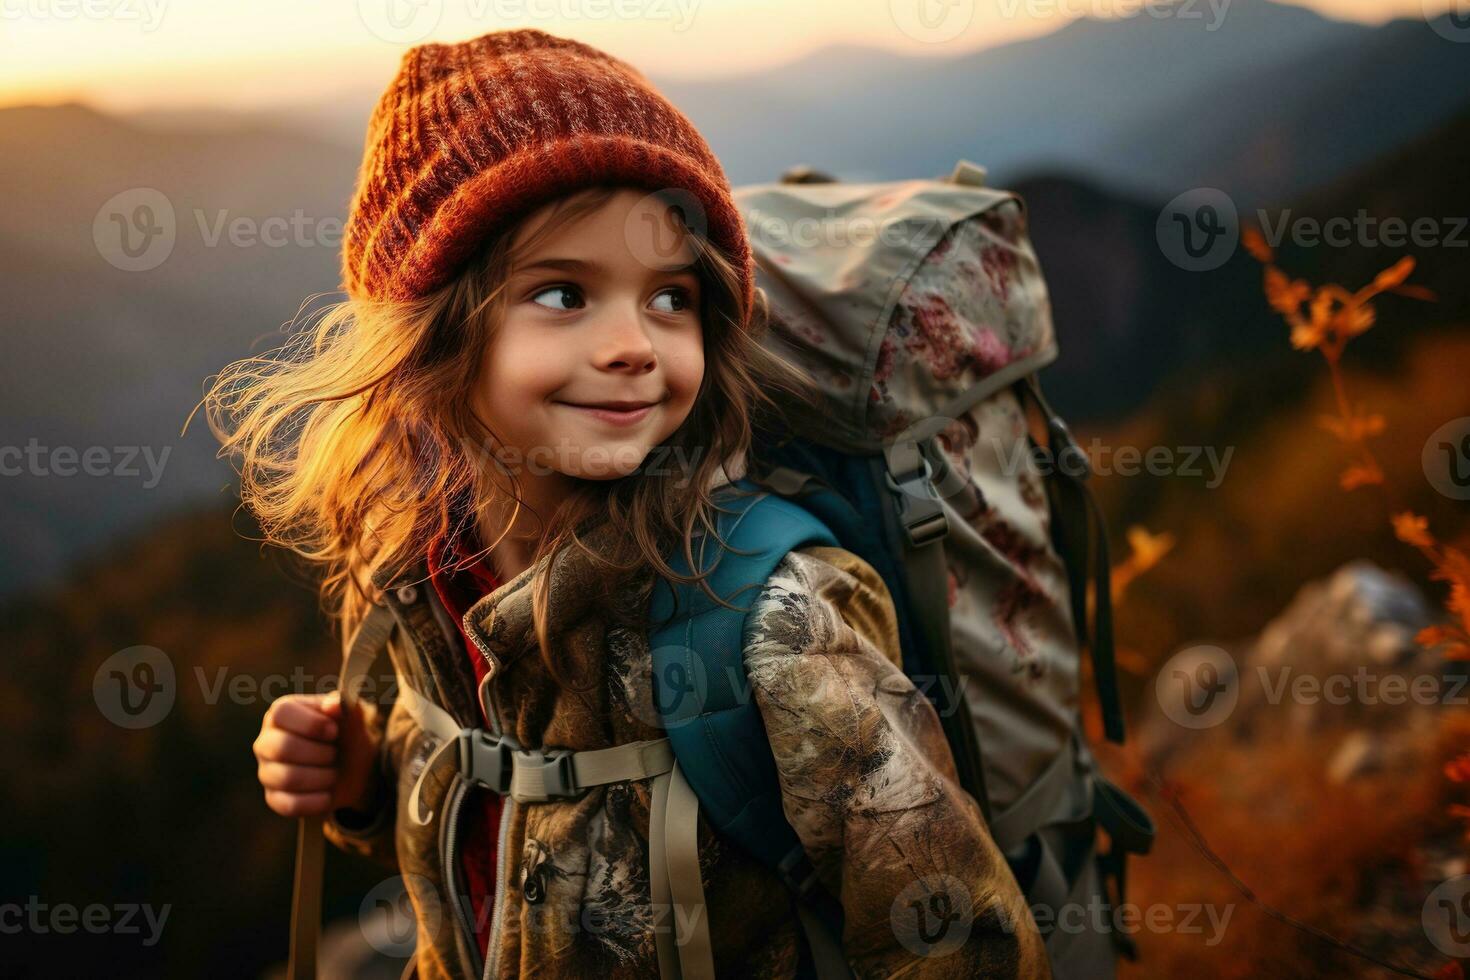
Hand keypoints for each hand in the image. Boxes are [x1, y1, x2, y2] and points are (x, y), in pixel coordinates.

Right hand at [254, 690, 380, 817]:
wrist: (355, 769)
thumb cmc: (348, 735)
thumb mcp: (353, 718)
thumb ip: (345, 706)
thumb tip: (335, 704)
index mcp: (282, 713)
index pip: (281, 712)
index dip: (311, 723)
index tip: (334, 731)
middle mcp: (266, 741)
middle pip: (282, 747)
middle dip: (320, 754)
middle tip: (334, 754)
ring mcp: (267, 771)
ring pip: (287, 778)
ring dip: (322, 777)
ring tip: (333, 773)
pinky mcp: (273, 798)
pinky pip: (289, 804)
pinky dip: (316, 801)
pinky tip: (328, 794)